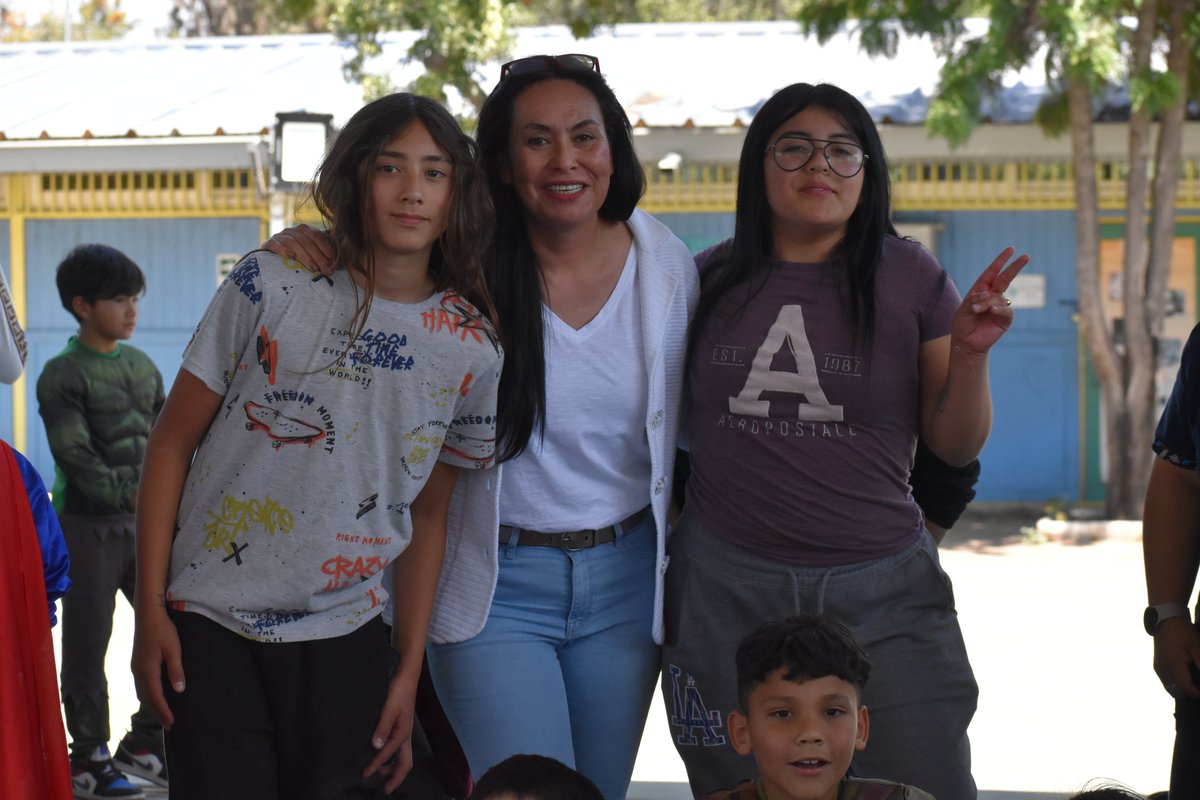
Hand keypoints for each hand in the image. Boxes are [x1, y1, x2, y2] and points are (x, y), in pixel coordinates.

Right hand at [131, 605, 184, 727]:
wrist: (148, 615)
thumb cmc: (163, 630)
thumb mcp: (174, 650)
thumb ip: (176, 670)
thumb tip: (179, 690)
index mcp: (146, 670)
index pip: (155, 697)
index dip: (163, 711)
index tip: (172, 722)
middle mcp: (138, 672)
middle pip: (146, 699)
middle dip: (157, 712)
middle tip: (169, 725)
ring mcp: (135, 668)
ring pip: (142, 693)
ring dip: (151, 705)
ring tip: (163, 714)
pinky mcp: (137, 664)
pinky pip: (141, 686)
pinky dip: (148, 695)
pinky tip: (155, 697)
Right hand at [261, 224, 335, 275]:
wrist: (271, 258)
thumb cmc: (295, 257)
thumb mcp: (309, 254)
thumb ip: (321, 255)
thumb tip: (335, 265)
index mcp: (304, 230)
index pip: (317, 236)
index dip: (325, 248)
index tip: (333, 260)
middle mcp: (292, 230)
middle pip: (307, 242)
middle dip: (318, 257)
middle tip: (326, 270)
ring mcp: (280, 236)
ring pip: (294, 243)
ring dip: (305, 256)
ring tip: (313, 268)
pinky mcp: (269, 243)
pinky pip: (276, 244)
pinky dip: (283, 249)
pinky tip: (291, 256)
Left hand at [363, 670, 417, 791]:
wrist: (407, 676)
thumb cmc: (399, 691)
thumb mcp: (388, 709)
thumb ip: (382, 727)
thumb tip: (376, 747)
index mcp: (403, 733)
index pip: (388, 755)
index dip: (376, 766)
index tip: (365, 775)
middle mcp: (406, 735)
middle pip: (405, 763)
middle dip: (396, 777)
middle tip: (386, 790)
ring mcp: (405, 731)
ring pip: (403, 756)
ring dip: (394, 768)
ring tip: (381, 775)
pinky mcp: (401, 726)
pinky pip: (399, 748)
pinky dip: (393, 756)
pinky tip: (383, 754)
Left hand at [949, 247, 1029, 354]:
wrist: (966, 343)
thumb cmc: (963, 324)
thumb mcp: (964, 308)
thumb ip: (975, 299)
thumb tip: (989, 293)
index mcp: (981, 289)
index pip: (992, 272)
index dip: (1001, 261)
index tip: (1011, 249)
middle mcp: (992, 295)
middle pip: (1005, 278)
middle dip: (1014, 267)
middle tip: (1026, 256)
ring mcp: (1000, 306)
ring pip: (999, 297)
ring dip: (986, 302)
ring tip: (975, 311)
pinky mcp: (1005, 318)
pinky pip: (1006, 310)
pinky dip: (998, 308)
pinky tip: (992, 311)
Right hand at [1154, 617, 1199, 698]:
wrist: (1166, 620)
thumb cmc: (1183, 632)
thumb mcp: (1198, 647)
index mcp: (1173, 667)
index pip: (1186, 690)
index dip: (1198, 693)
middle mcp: (1163, 671)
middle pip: (1177, 693)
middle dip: (1190, 693)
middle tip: (1199, 685)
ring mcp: (1159, 668)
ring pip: (1171, 689)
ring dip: (1182, 689)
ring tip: (1194, 680)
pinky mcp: (1157, 665)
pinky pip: (1166, 681)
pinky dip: (1176, 683)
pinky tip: (1184, 674)